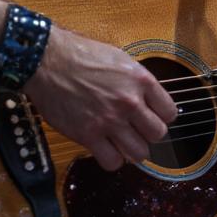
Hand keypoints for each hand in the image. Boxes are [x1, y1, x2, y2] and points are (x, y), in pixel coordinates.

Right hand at [26, 26, 177, 171]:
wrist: (47, 60)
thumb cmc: (79, 54)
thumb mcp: (119, 58)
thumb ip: (136, 81)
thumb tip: (147, 98)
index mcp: (140, 80)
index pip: (169, 112)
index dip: (161, 117)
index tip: (151, 117)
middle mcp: (129, 102)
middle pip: (157, 135)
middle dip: (148, 135)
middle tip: (136, 130)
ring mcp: (110, 120)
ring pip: (139, 153)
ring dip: (132, 150)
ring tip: (122, 142)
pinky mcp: (88, 135)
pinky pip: (112, 162)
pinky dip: (112, 160)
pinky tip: (106, 149)